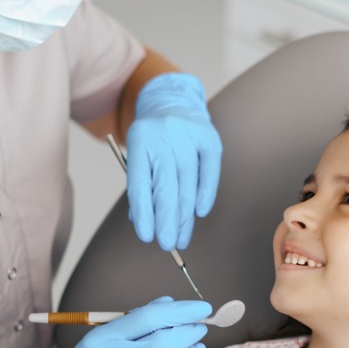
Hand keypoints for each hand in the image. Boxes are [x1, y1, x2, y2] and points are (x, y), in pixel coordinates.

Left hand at [125, 72, 222, 250]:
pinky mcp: (209, 137)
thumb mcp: (139, 156)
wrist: (173, 103)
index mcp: (139, 140)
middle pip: (166, 184)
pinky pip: (208, 170)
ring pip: (187, 181)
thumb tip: (145, 223)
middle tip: (167, 244)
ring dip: (185, 214)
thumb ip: (141, 187)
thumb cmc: (153, 142)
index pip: (140, 181)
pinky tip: (199, 213)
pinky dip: (205, 193)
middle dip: (167, 219)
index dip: (144, 211)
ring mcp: (188, 134)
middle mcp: (163, 135)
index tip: (147, 237)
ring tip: (181, 237)